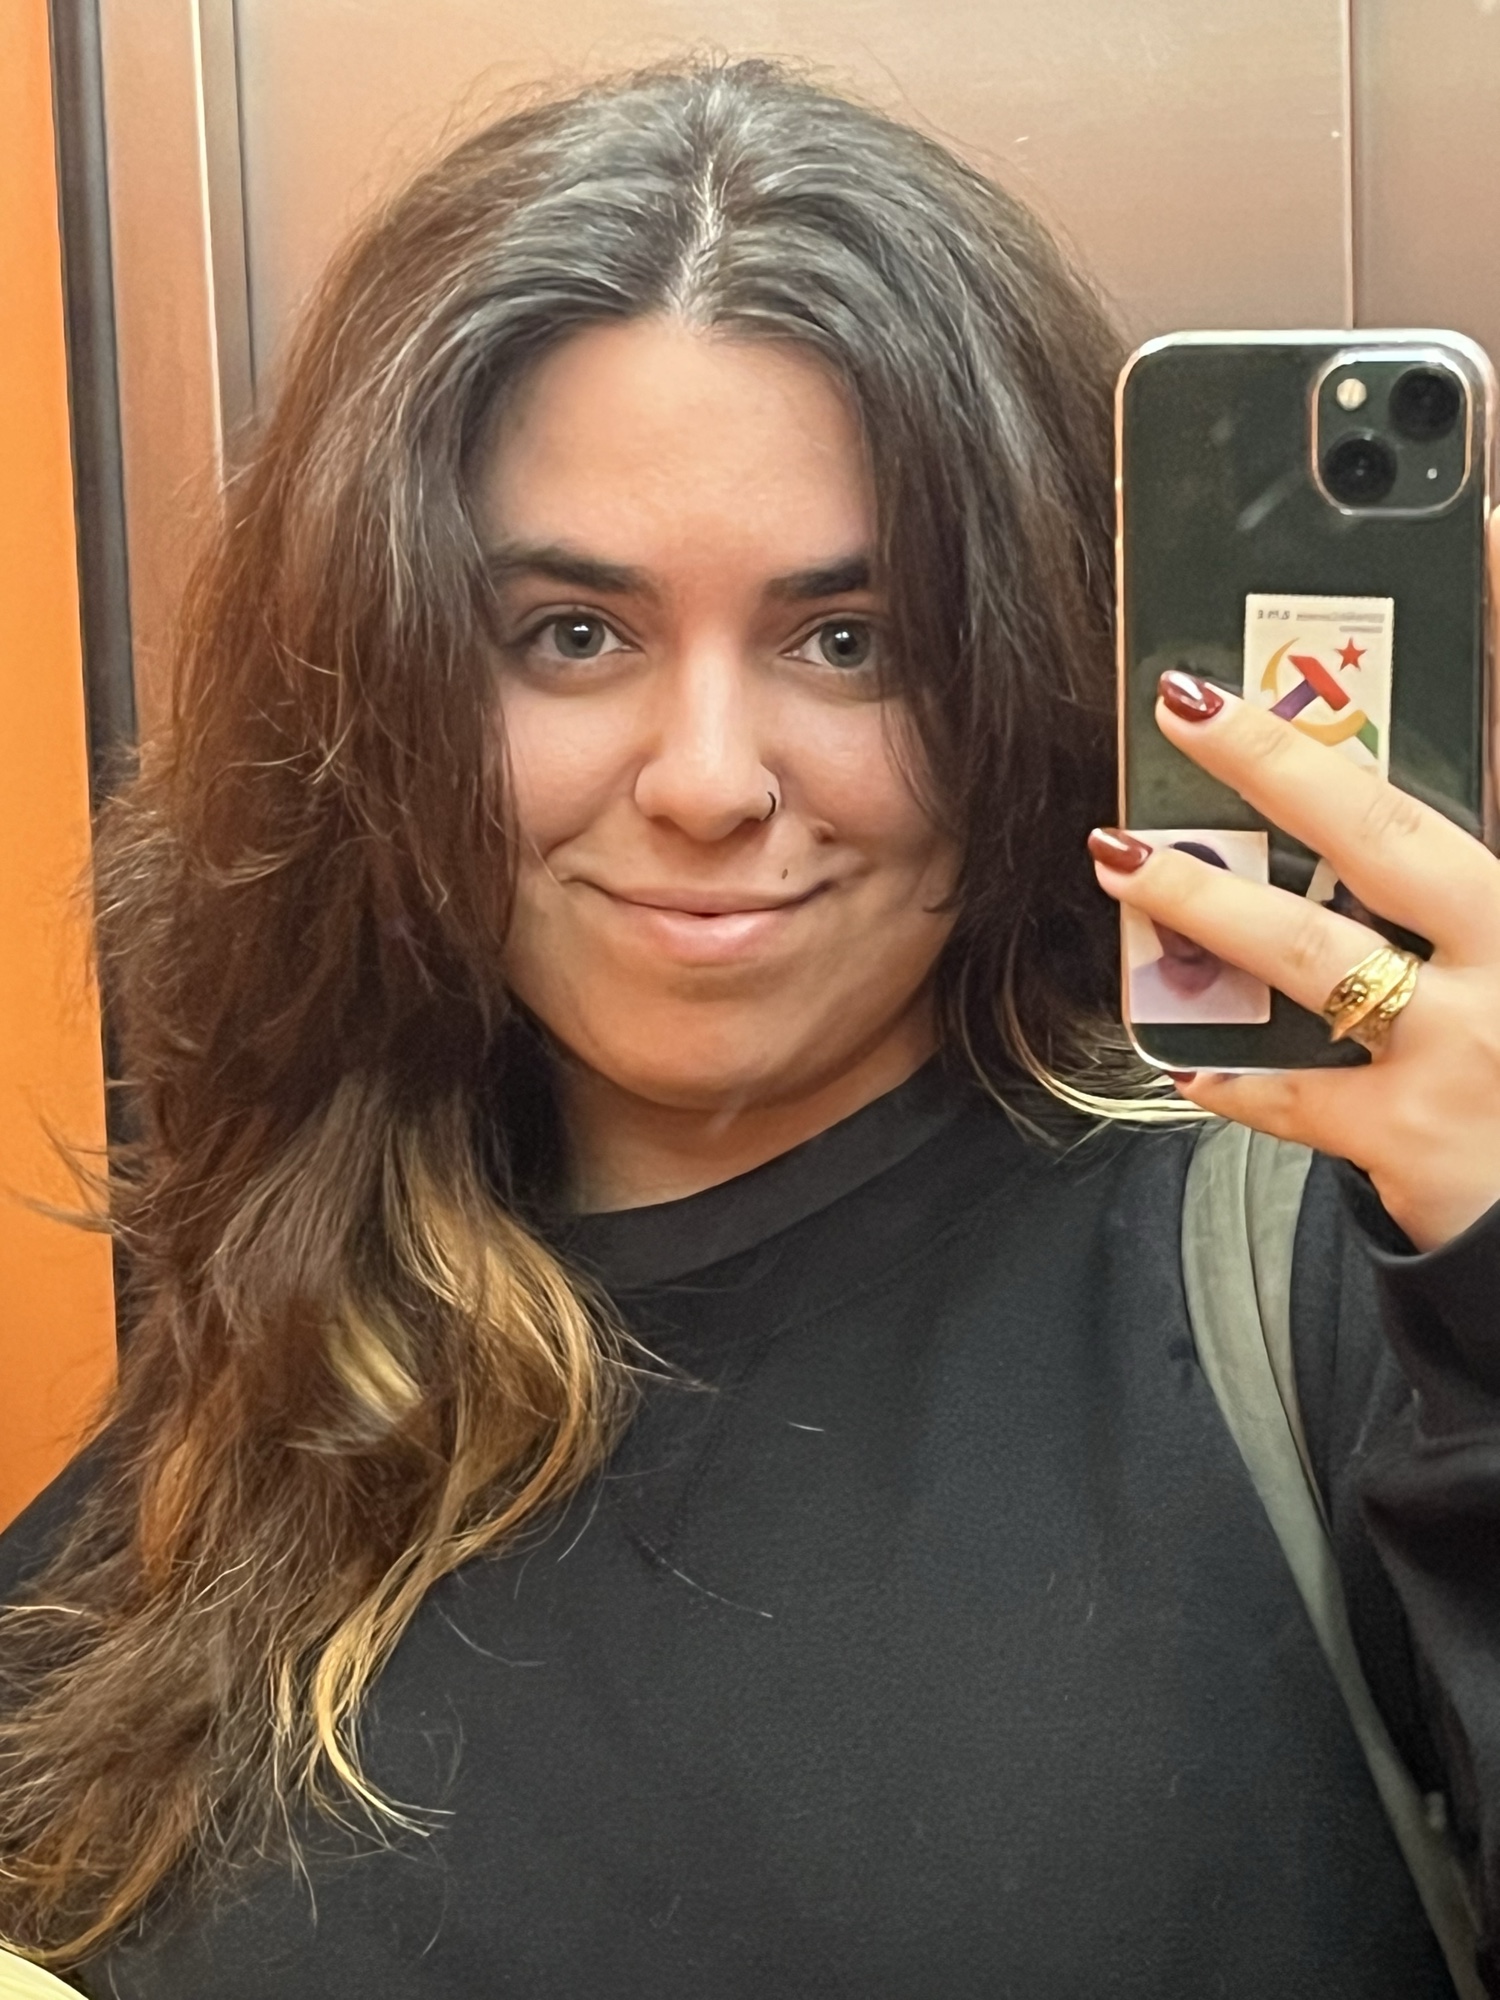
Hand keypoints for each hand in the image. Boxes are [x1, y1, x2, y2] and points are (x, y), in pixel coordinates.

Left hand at [1090, 544, 1499, 1251]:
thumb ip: (1451, 868)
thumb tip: (1352, 800)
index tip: (1466, 517)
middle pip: (1387, 831)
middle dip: (1275, 761)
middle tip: (1180, 703)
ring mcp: (1473, 1046)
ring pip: (1315, 954)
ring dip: (1205, 903)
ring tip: (1120, 859)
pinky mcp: (1418, 1137)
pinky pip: (1299, 1097)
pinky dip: (1234, 1075)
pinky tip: (1183, 1056)